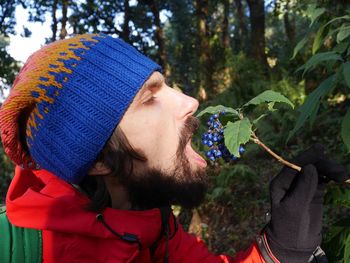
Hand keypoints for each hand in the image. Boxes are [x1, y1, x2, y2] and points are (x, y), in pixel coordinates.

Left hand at [264, 144, 347, 261]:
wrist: (294, 243)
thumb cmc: (289, 226)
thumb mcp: (294, 208)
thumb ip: (303, 188)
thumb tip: (311, 167)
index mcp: (280, 182)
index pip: (294, 164)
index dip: (307, 156)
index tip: (320, 150)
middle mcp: (291, 180)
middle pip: (308, 165)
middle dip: (323, 164)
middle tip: (340, 173)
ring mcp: (303, 184)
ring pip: (317, 170)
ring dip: (329, 169)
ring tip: (343, 176)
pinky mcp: (314, 191)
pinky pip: (324, 178)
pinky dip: (332, 176)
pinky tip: (340, 178)